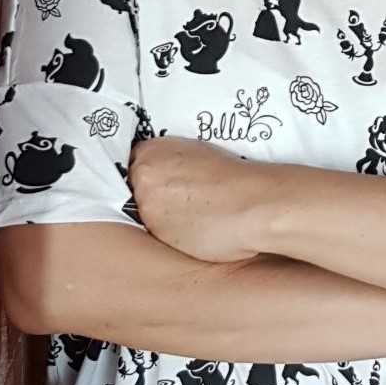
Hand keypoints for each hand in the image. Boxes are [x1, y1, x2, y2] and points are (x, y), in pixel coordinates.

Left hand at [128, 137, 268, 262]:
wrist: (252, 205)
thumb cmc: (233, 179)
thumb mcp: (195, 155)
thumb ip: (168, 164)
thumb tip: (160, 178)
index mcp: (150, 151)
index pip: (133, 163)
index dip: (149, 174)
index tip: (163, 181)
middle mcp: (142, 177)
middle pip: (133, 187)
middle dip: (151, 193)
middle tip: (179, 198)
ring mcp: (146, 206)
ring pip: (143, 211)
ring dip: (158, 214)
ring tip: (189, 212)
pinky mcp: (155, 233)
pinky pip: (156, 231)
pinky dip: (169, 230)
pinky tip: (191, 225)